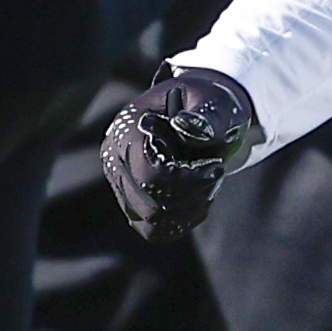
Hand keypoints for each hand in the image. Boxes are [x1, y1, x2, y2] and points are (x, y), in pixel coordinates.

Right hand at [98, 65, 260, 242]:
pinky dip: (180, 221)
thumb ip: (207, 116)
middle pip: (149, 204)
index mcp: (129, 128)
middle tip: (216, 175)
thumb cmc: (210, 103)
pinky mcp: (130, 199)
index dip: (189, 180)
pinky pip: (151, 229)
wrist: (204, 110)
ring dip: (187, 210)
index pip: (151, 175)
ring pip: (150, 221)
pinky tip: (198, 199)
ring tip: (208, 185)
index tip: (217, 168)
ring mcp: (119, 181)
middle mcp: (114, 156)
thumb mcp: (216, 102)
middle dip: (192, 196)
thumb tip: (187, 126)